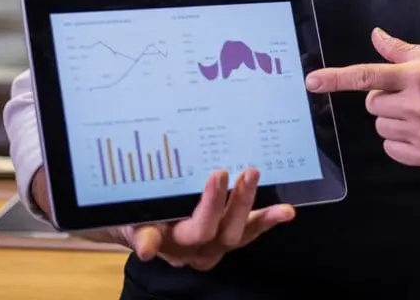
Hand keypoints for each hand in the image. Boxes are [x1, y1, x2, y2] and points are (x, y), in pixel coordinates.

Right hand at [33, 167, 294, 269]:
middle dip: (237, 200)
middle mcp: (201, 248)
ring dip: (255, 209)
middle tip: (246, 170)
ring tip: (264, 186)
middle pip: (224, 229)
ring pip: (241, 231)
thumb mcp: (132, 223)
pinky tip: (287, 211)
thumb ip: (140, 234)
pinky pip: (252, 230)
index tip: (218, 174)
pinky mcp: (232, 233)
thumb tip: (146, 249)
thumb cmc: (138, 219)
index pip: (198, 228)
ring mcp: (219, 242)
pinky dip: (269, 220)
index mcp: (176, 243)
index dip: (210, 205)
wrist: (142, 226)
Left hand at [305, 27, 419, 167]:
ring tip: (419, 115)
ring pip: (380, 127)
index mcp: (415, 75)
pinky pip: (391, 149)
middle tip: (409, 98)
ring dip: (392, 121)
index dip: (336, 78)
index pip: (367, 76)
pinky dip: (399, 143)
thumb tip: (375, 35)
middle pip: (371, 105)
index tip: (312, 81)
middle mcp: (416, 102)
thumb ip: (399, 50)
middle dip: (384, 101)